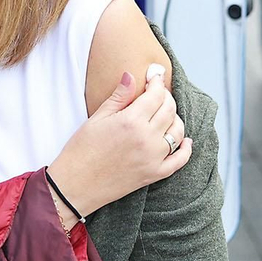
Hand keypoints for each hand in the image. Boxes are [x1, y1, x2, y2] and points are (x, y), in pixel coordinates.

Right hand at [48, 64, 190, 224]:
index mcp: (131, 121)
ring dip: (175, 119)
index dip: (157, 82)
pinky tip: (185, 140)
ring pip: (177, 132)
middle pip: (169, 111)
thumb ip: (119, 96)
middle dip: (166, 97)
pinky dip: (186, 149)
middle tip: (158, 92)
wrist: (75, 185)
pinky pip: (179, 160)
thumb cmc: (81, 150)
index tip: (155, 76)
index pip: (155, 95)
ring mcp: (153, 158)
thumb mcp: (97, 118)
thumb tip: (131, 75)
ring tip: (165, 113)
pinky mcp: (154, 174)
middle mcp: (147, 139)